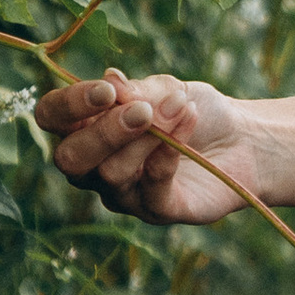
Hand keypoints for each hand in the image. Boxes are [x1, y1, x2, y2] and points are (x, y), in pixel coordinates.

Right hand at [34, 67, 254, 221]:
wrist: (243, 138)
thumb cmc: (190, 109)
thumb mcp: (165, 88)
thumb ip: (137, 90)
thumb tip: (111, 83)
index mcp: (84, 127)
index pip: (52, 117)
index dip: (70, 104)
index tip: (107, 90)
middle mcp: (93, 166)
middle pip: (70, 158)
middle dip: (104, 132)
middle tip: (143, 111)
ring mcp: (122, 193)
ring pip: (112, 173)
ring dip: (149, 136)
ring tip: (180, 107)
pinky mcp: (156, 211)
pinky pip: (152, 186)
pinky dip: (170, 152)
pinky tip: (189, 122)